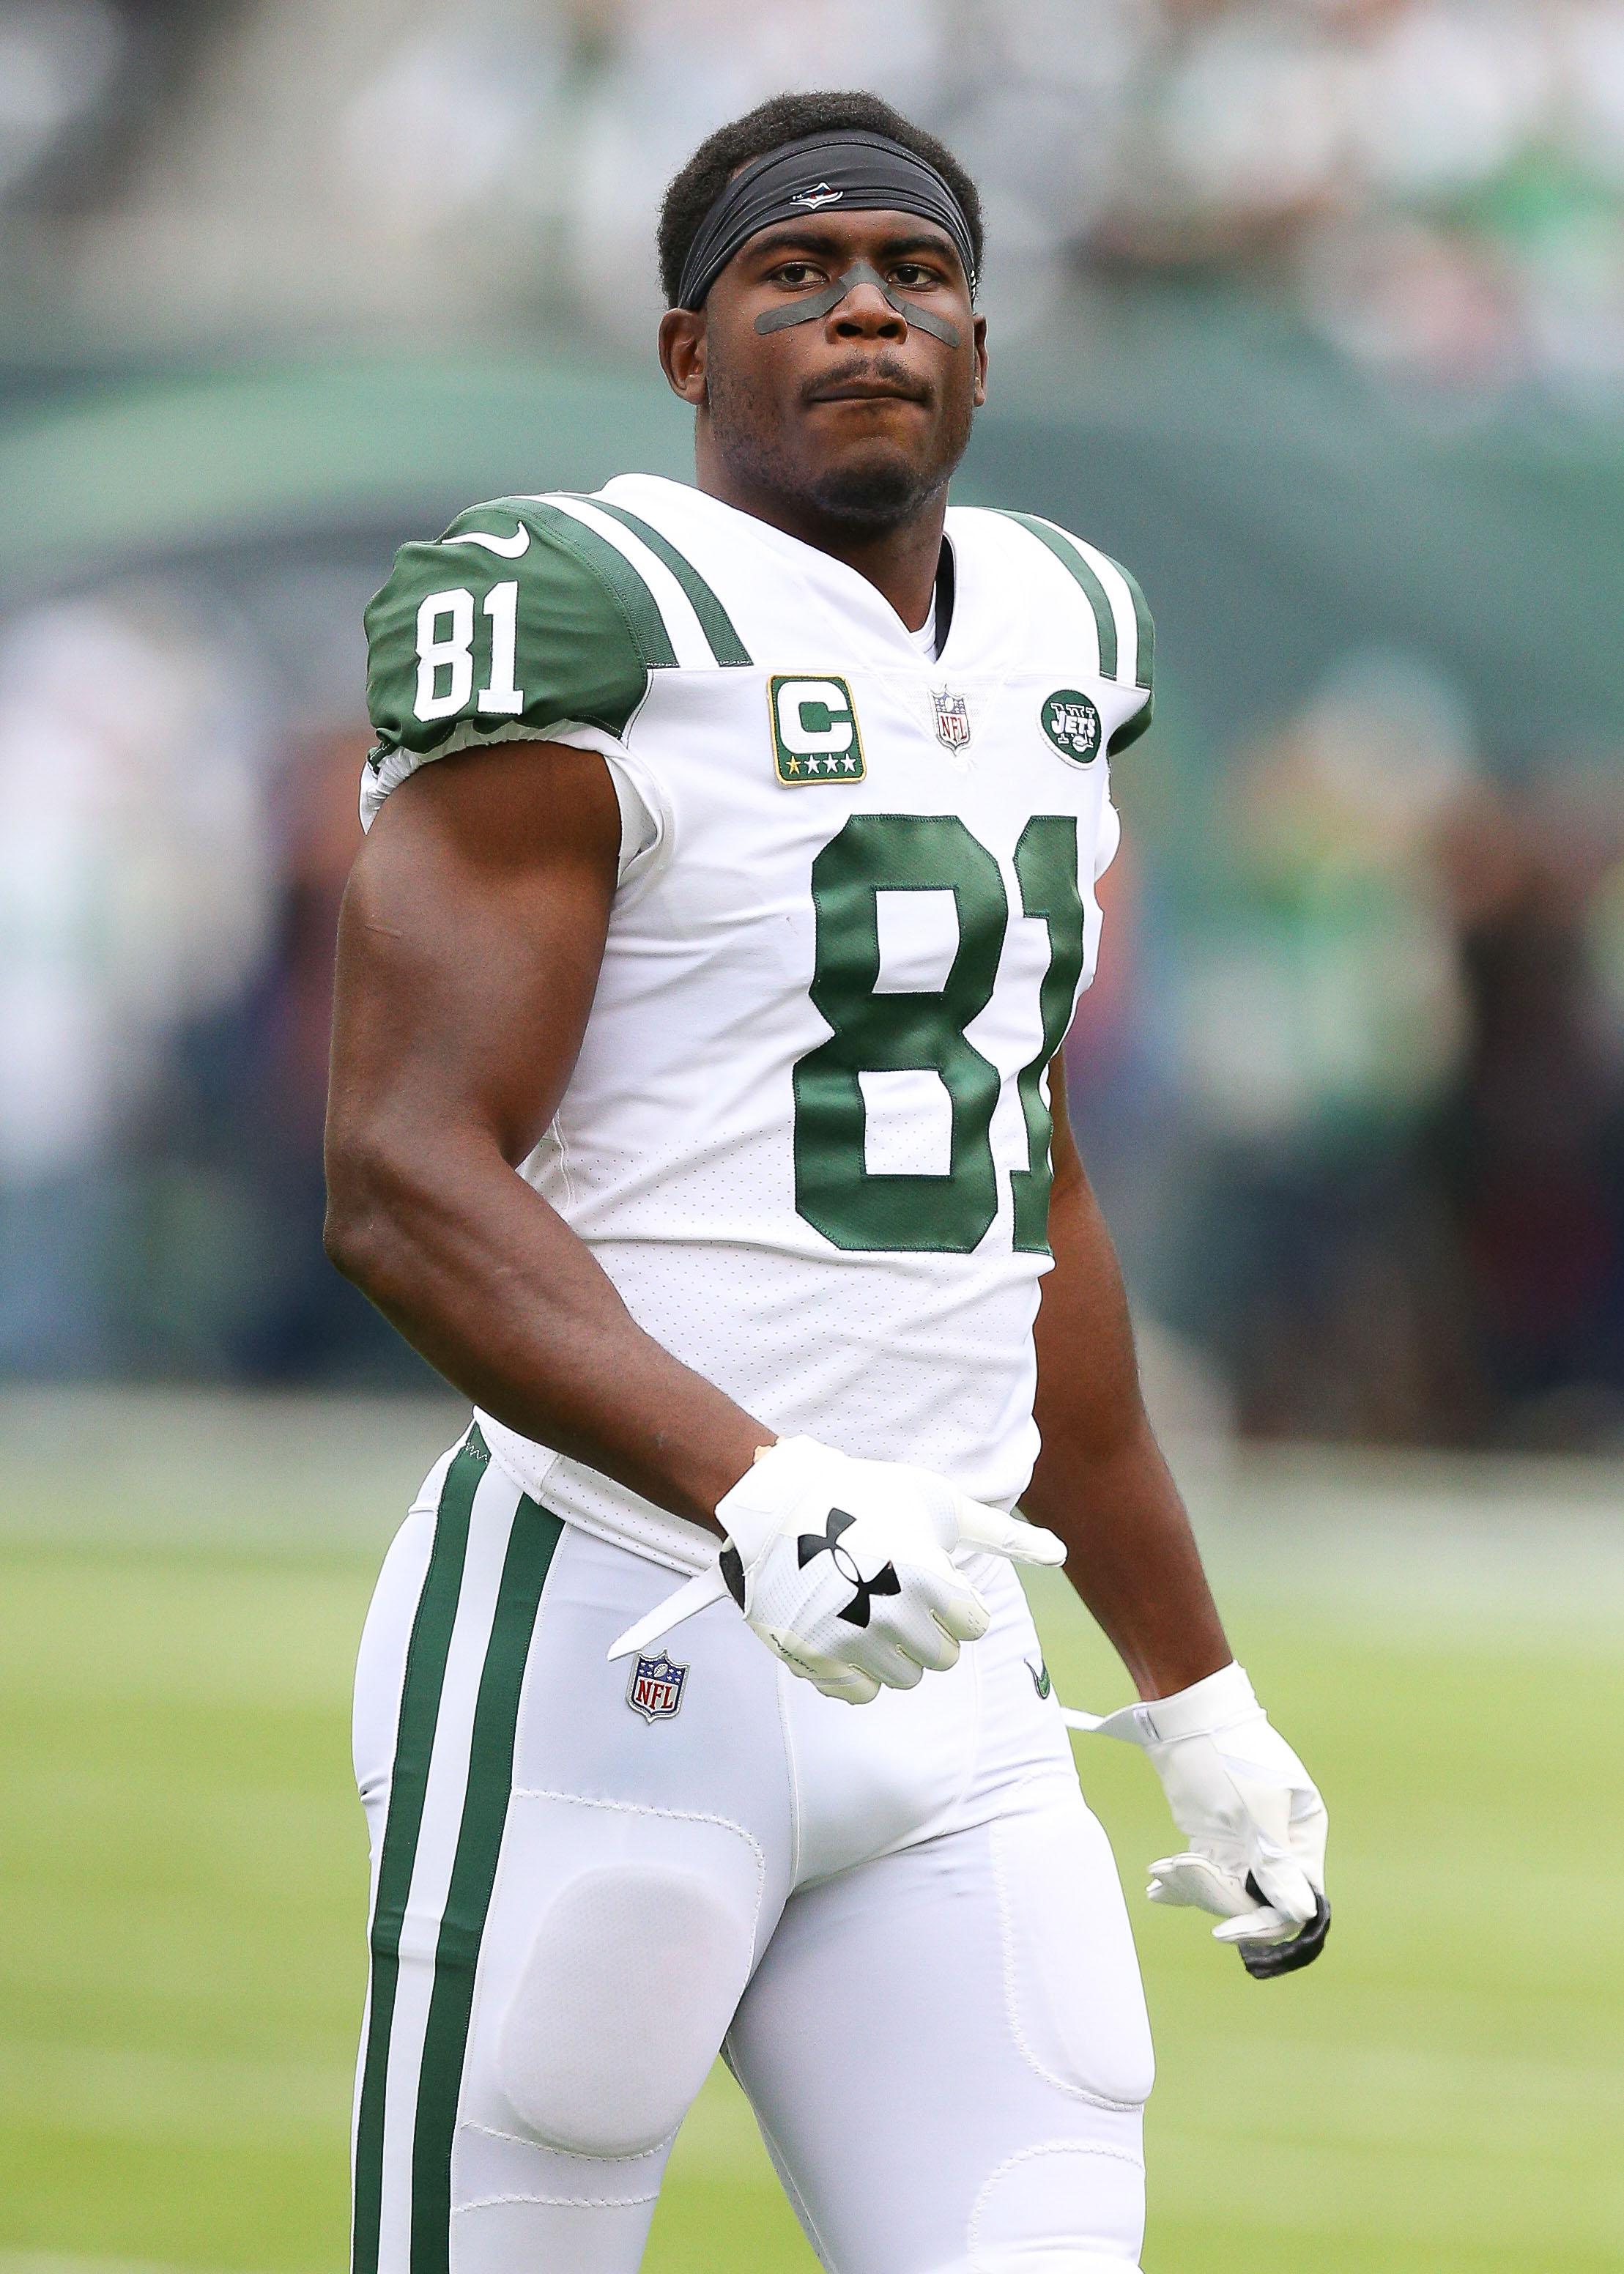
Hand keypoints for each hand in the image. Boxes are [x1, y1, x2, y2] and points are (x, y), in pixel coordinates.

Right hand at [715, 1436, 1064, 1703]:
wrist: (779, 1501)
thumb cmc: (868, 1495)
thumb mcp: (939, 1503)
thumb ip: (1002, 1536)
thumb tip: (1061, 1554)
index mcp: (927, 1580)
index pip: (974, 1625)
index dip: (957, 1598)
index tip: (929, 1575)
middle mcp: (890, 1618)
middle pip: (943, 1659)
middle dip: (930, 1628)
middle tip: (900, 1591)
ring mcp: (849, 1643)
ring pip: (904, 1680)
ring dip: (897, 1651)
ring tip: (872, 1608)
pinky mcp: (814, 1659)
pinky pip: (859, 1693)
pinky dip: (859, 1670)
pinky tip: (847, 1631)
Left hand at [1067, 1662, 1329, 1977]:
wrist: (1185, 1711)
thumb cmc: (1227, 1751)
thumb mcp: (1254, 1809)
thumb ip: (1275, 1863)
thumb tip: (1304, 1914)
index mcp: (1302, 1832)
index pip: (1293, 1899)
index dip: (1262, 1922)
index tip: (1225, 1931)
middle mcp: (1279, 1842)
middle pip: (1257, 1899)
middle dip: (1217, 1896)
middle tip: (1180, 1873)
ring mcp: (1245, 1840)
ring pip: (1226, 1889)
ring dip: (1193, 1887)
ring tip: (1160, 1875)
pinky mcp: (1215, 1835)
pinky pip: (1205, 1873)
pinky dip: (1182, 1882)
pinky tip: (1157, 1889)